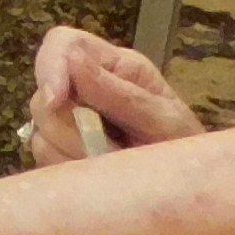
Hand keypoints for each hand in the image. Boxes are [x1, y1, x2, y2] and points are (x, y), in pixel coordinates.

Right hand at [27, 24, 198, 159]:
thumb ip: (120, 94)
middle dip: (71, 128)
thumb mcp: (165, 121)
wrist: (193, 190)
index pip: (63, 43)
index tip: (56, 101)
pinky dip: (69, 170)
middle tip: (108, 151)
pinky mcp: (62, 150)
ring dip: (74, 153)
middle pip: (44, 94)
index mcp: (113, 67)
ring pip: (41, 130)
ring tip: (113, 166)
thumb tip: (73, 57)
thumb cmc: (187, 149)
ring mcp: (69, 119)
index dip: (51, 66)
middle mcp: (84, 87)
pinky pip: (45, 157)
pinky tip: (98, 175)